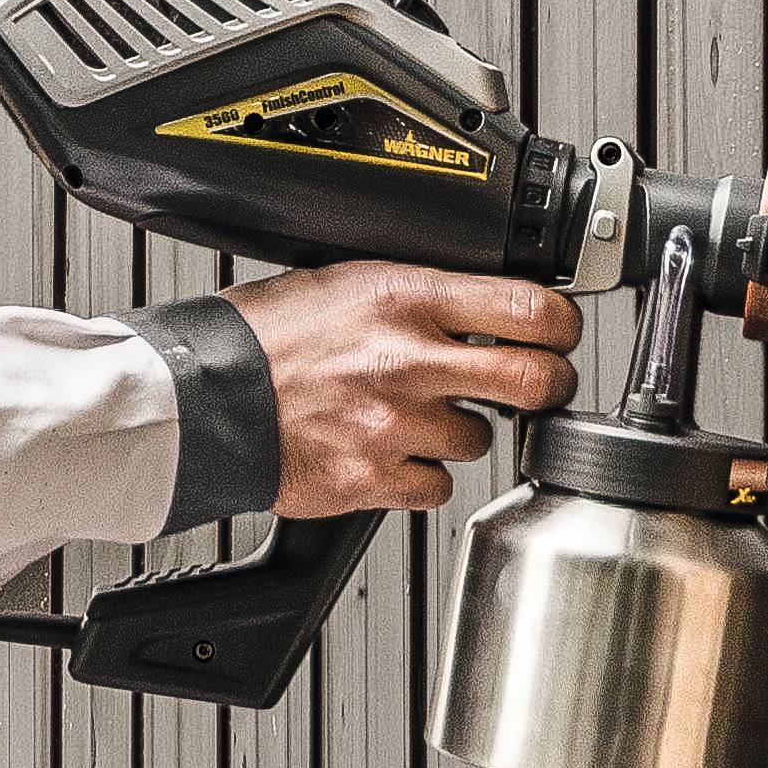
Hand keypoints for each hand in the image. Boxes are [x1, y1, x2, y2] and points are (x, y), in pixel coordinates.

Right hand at [221, 264, 581, 516]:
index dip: (563, 323)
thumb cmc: (267, 335)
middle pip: (535, 381)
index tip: (560, 331)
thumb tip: (486, 303)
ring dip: (464, 431)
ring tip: (417, 415)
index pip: (529, 307)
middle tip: (540, 383)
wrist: (204, 394)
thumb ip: (422, 294)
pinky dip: (422, 476)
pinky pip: (437, 488)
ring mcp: (392, 426)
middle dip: (550, 384)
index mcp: (404, 299)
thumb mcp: (348, 279)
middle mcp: (406, 361)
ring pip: (481, 440)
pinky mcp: (372, 480)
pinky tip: (391, 452)